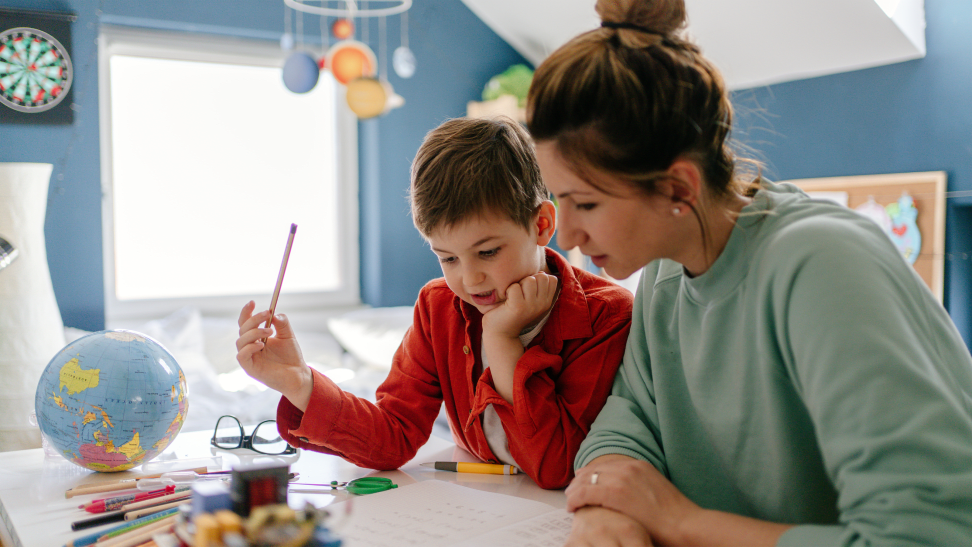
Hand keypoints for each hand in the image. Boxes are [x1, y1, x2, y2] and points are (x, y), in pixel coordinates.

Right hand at [236, 300, 312, 409]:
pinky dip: (250, 347)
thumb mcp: (288, 335)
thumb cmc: (291, 356)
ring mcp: (249, 357)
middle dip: (253, 319)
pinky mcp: (250, 368)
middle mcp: (250, 346)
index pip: (246, 323)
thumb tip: (274, 313)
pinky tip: (261, 344)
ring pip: (240, 341)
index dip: (246, 312)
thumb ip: (282, 323)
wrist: (298, 374)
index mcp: (256, 337)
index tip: (252, 302)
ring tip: (270, 331)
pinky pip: (242, 356)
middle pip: (242, 329)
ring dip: (254, 332)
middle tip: (267, 314)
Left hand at [482, 272, 558, 338]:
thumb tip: (540, 273)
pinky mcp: (518, 307)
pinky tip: (506, 299)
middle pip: (542, 277)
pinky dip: (508, 289)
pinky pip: (515, 287)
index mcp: (546, 302)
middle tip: (520, 291)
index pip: (552, 279)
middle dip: (529, 279)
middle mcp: (542, 305)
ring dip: (519, 284)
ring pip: (530, 280)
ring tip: (513, 295)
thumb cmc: (513, 312)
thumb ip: (538, 286)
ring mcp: (531, 306)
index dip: (539, 278)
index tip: (528, 288)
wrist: (500, 333)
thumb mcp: (530, 299)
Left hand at [567, 456, 699, 545]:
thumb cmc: (674, 516)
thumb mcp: (655, 491)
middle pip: (593, 470)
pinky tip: (572, 507)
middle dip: (579, 481)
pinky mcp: (615, 492)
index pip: (606, 465)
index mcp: (639, 465)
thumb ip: (638, 487)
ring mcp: (621, 477)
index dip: (591, 474)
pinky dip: (575, 499)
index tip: (582, 483)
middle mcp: (629, 466)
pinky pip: (585, 492)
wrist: (685, 524)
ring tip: (569, 501)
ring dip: (574, 491)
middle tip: (571, 492)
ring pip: (586, 480)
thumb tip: (627, 495)